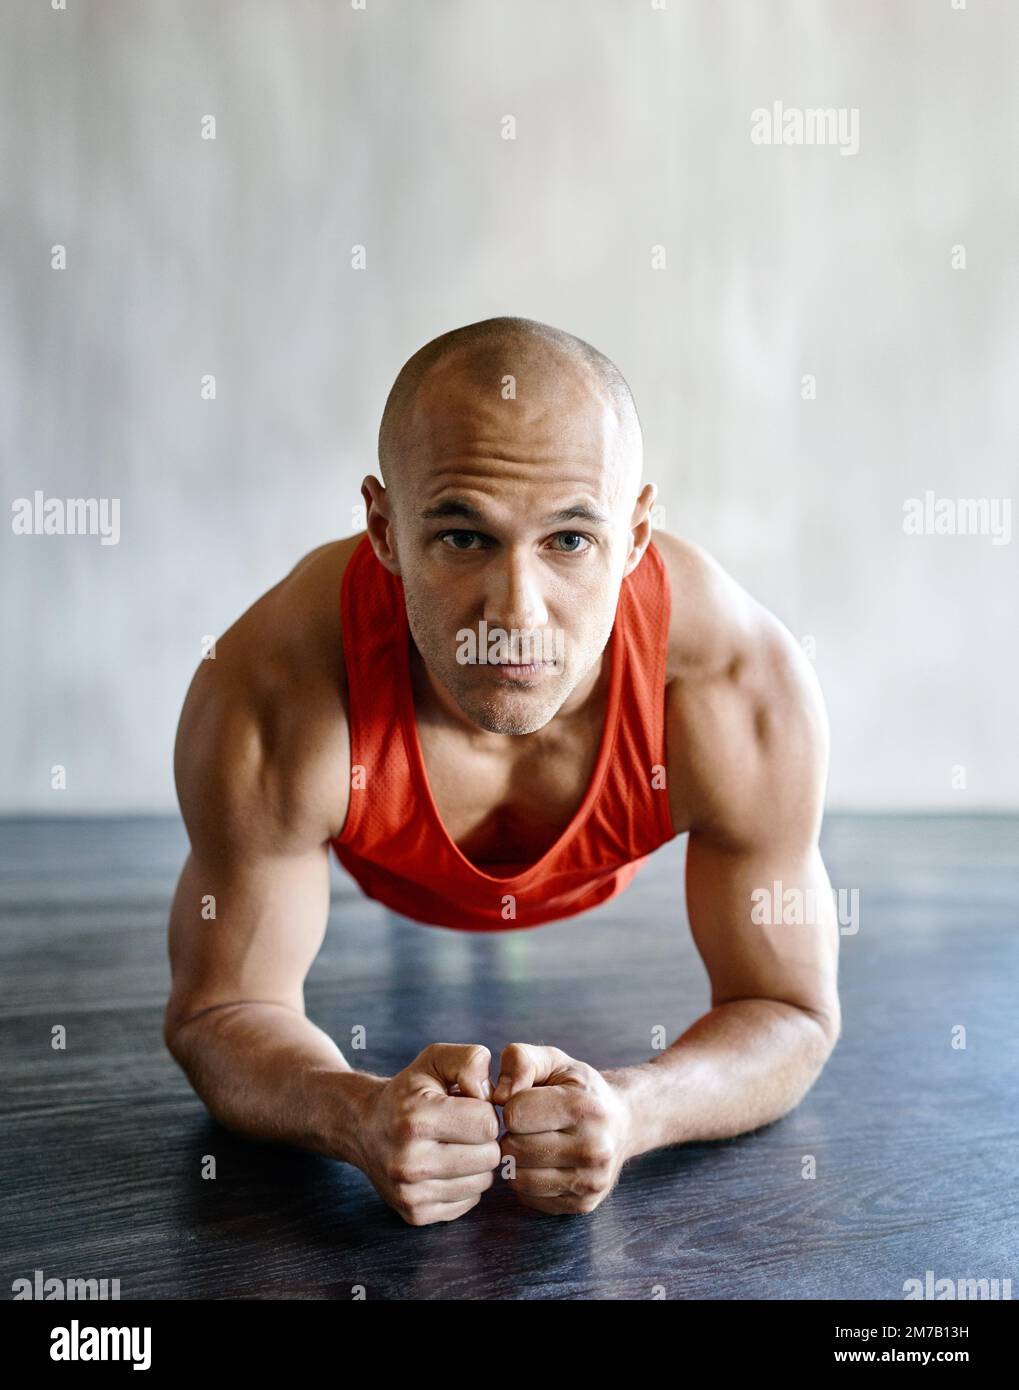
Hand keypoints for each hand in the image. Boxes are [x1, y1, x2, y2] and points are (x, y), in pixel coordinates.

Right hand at [359, 1043, 499, 1225]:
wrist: (364, 1127)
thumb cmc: (409, 1091)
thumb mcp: (435, 1059)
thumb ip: (471, 1060)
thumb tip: (494, 1095)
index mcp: (415, 1119)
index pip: (487, 1124)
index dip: (484, 1110)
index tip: (467, 1105)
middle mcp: (409, 1162)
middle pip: (490, 1156)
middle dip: (483, 1138)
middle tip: (462, 1127)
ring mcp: (410, 1193)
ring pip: (483, 1182)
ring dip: (476, 1162)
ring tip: (453, 1145)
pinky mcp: (416, 1214)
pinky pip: (469, 1202)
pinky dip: (464, 1183)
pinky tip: (445, 1166)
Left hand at [493, 1044, 632, 1215]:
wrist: (623, 1121)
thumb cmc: (579, 1088)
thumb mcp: (554, 1060)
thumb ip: (519, 1060)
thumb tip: (498, 1096)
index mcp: (583, 1108)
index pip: (514, 1115)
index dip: (512, 1105)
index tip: (526, 1102)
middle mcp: (593, 1149)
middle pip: (514, 1149)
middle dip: (513, 1134)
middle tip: (528, 1126)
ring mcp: (590, 1181)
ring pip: (518, 1179)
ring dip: (517, 1160)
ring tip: (533, 1142)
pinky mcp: (583, 1204)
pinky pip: (529, 1198)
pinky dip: (527, 1181)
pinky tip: (542, 1163)